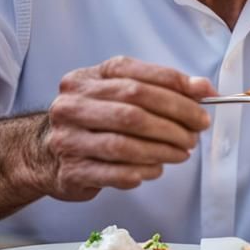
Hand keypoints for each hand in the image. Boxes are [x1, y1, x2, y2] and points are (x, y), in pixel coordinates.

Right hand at [24, 57, 216, 200]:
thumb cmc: (93, 120)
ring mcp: (68, 138)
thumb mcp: (121, 95)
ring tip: (182, 153)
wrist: (44, 152)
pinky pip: (114, 172)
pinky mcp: (71, 170)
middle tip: (196, 133)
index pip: (138, 77)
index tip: (205, 100)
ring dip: (162, 149)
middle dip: (173, 121)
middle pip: (133, 109)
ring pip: (124, 143)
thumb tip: (204, 89)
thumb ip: (161, 88)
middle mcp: (74, 103)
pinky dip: (142, 171)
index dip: (177, 87)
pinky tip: (156, 170)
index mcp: (90, 78)